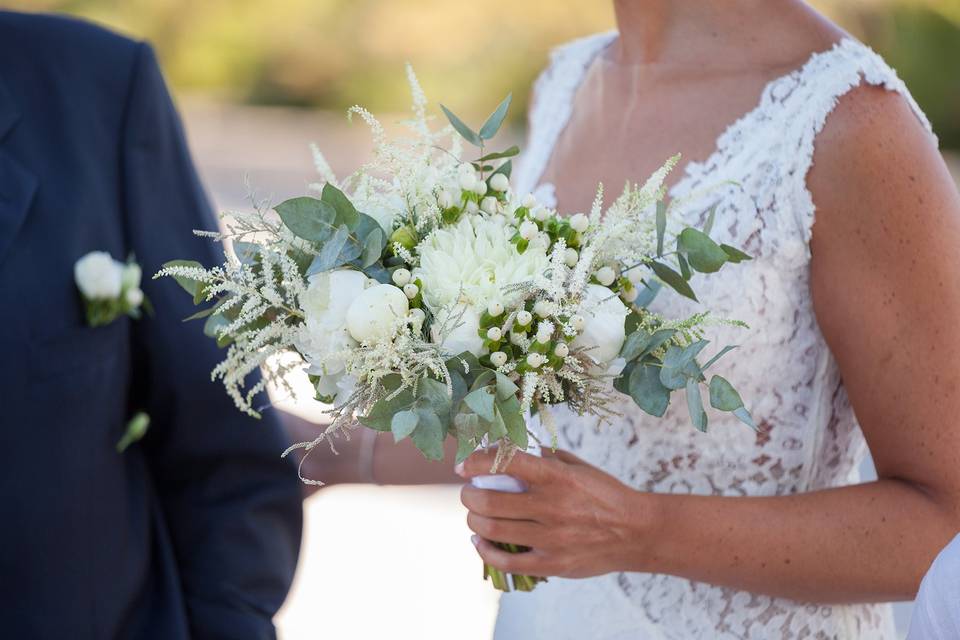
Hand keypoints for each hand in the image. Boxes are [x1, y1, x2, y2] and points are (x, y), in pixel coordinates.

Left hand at [458, 449, 661, 578]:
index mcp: (557, 477)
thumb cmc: (606, 494)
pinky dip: (484, 551)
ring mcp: (551, 538)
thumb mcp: (579, 467)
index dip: (476, 462)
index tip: (462, 465)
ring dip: (473, 521)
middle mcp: (551, 506)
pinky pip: (506, 561)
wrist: (638, 532)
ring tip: (473, 515)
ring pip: (492, 530)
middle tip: (467, 492)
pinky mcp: (552, 564)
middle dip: (468, 495)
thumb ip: (546, 458)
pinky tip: (480, 542)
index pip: (506, 463)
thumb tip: (512, 451)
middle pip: (489, 501)